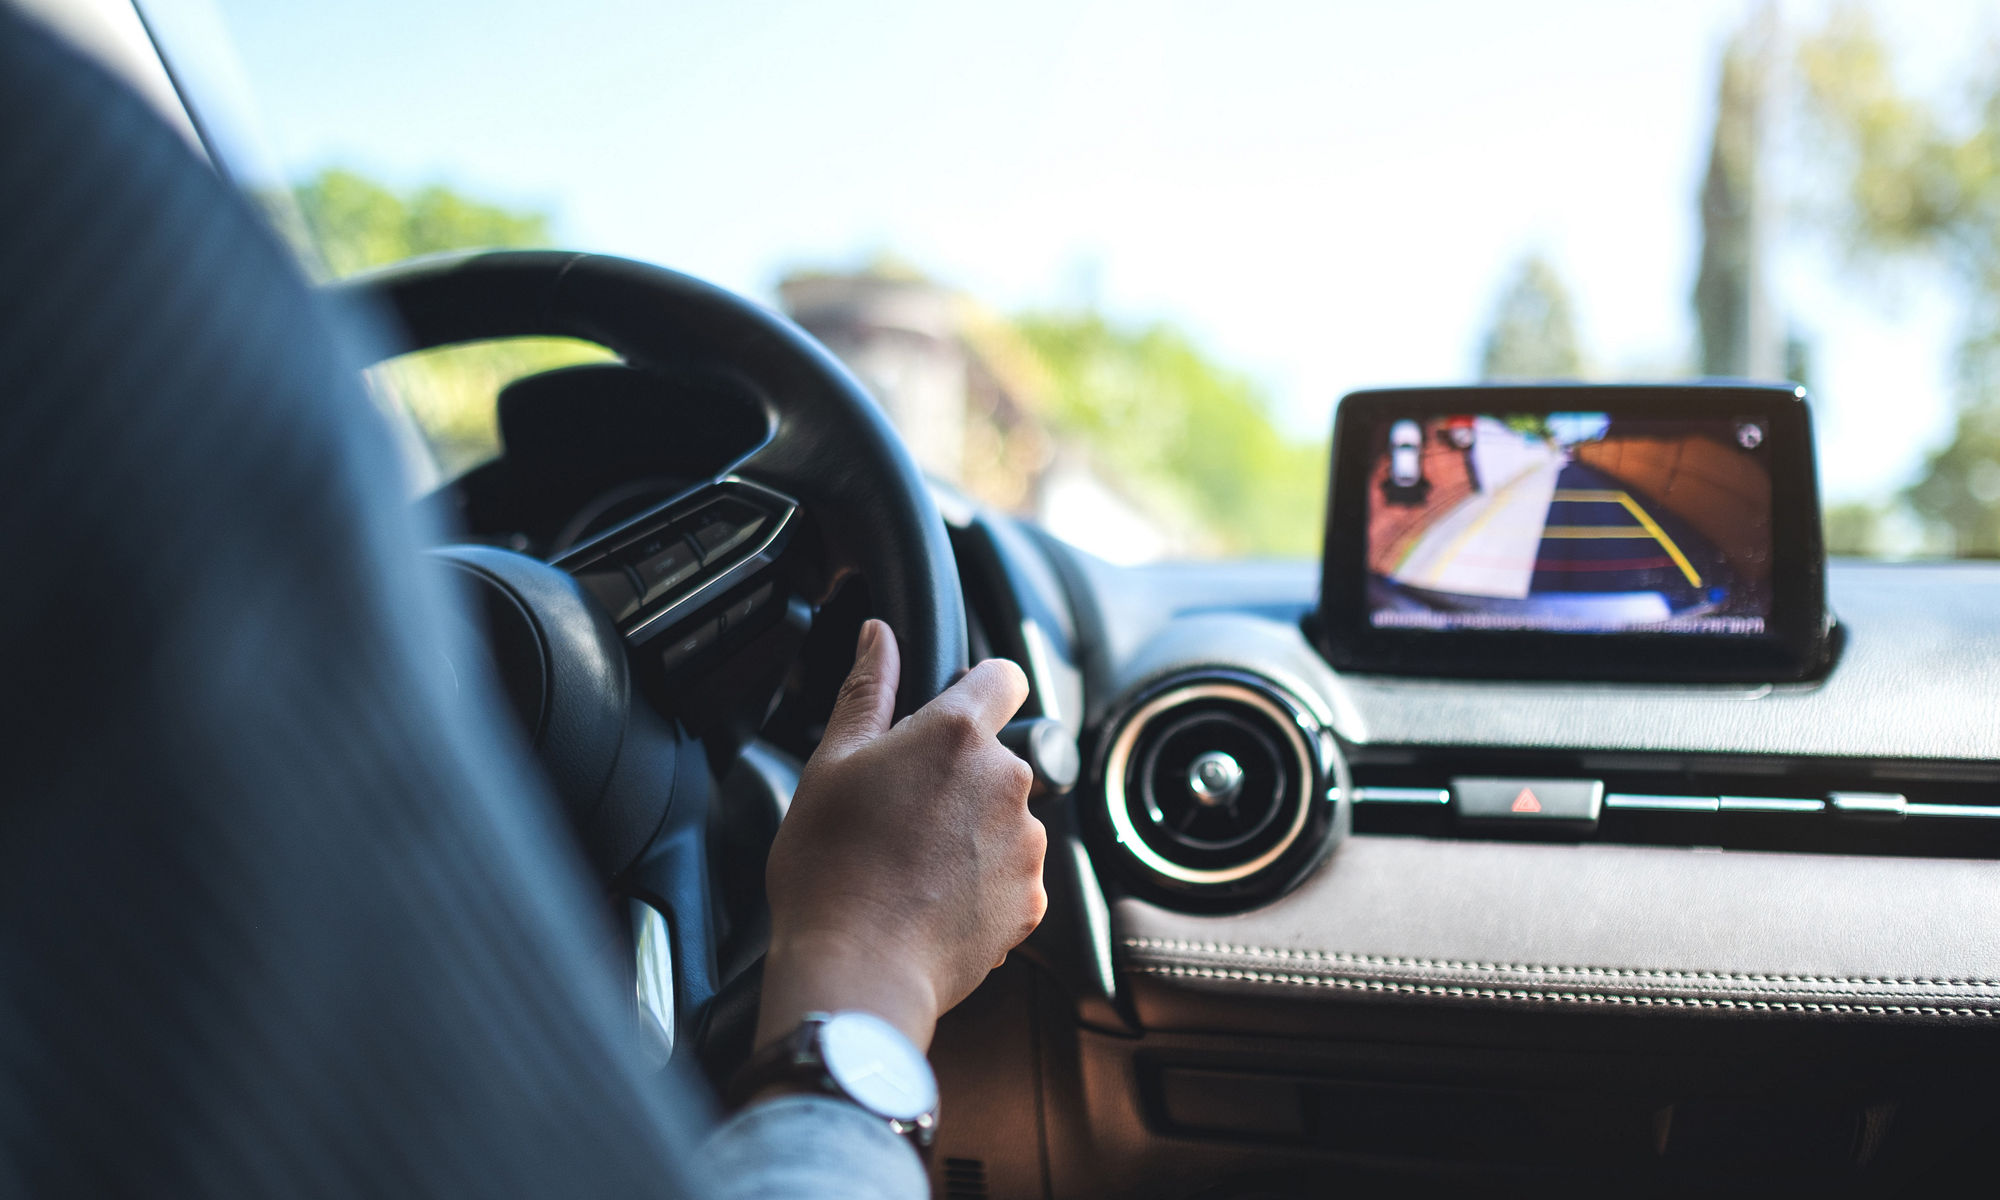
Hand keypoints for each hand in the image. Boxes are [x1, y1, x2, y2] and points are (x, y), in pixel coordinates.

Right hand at [756, 619, 1046, 1051]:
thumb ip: (866, 690)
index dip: (980, 685)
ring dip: (971, 830)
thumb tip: (878, 635)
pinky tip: (932, 900)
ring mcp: (1025, 844)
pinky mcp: (1032, 900)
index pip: (1003, 676)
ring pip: (1004, 817)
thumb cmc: (829, 868)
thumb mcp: (831, 764)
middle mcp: (1007, 781)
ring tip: (912, 865)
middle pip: (996, 756)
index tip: (955, 707)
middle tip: (900, 812)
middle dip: (958, 775)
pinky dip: (982, 882)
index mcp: (957, 734)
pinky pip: (1011, 874)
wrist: (857, 970)